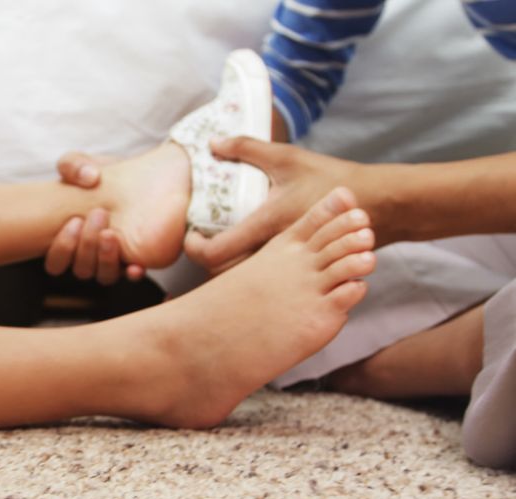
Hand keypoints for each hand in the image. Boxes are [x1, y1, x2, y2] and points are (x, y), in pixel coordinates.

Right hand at [45, 152, 145, 283]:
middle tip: (98, 216)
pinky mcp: (133, 258)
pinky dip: (132, 272)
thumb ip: (73, 165)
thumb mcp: (81, 164)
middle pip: (81, 269)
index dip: (62, 250)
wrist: (132, 176)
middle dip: (87, 246)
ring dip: (106, 258)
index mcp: (67, 240)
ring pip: (103, 275)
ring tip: (112, 234)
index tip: (74, 222)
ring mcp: (110, 259)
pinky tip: (136, 264)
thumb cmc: (97, 175)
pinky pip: (130, 275)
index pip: (56, 263)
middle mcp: (87, 255)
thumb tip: (87, 177)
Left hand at [184, 137, 365, 273]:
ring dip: (227, 268)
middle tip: (202, 240)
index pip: (214, 255)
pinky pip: (266, 281)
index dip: (193, 248)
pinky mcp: (301, 274)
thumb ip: (247, 148)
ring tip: (222, 245)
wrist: (381, 206)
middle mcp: (276, 255)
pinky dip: (251, 273)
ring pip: (244, 282)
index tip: (191, 235)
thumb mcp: (287, 158)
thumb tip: (212, 142)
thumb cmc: (331, 180)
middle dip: (206, 262)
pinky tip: (248, 253)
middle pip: (223, 276)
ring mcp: (290, 269)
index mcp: (267, 227)